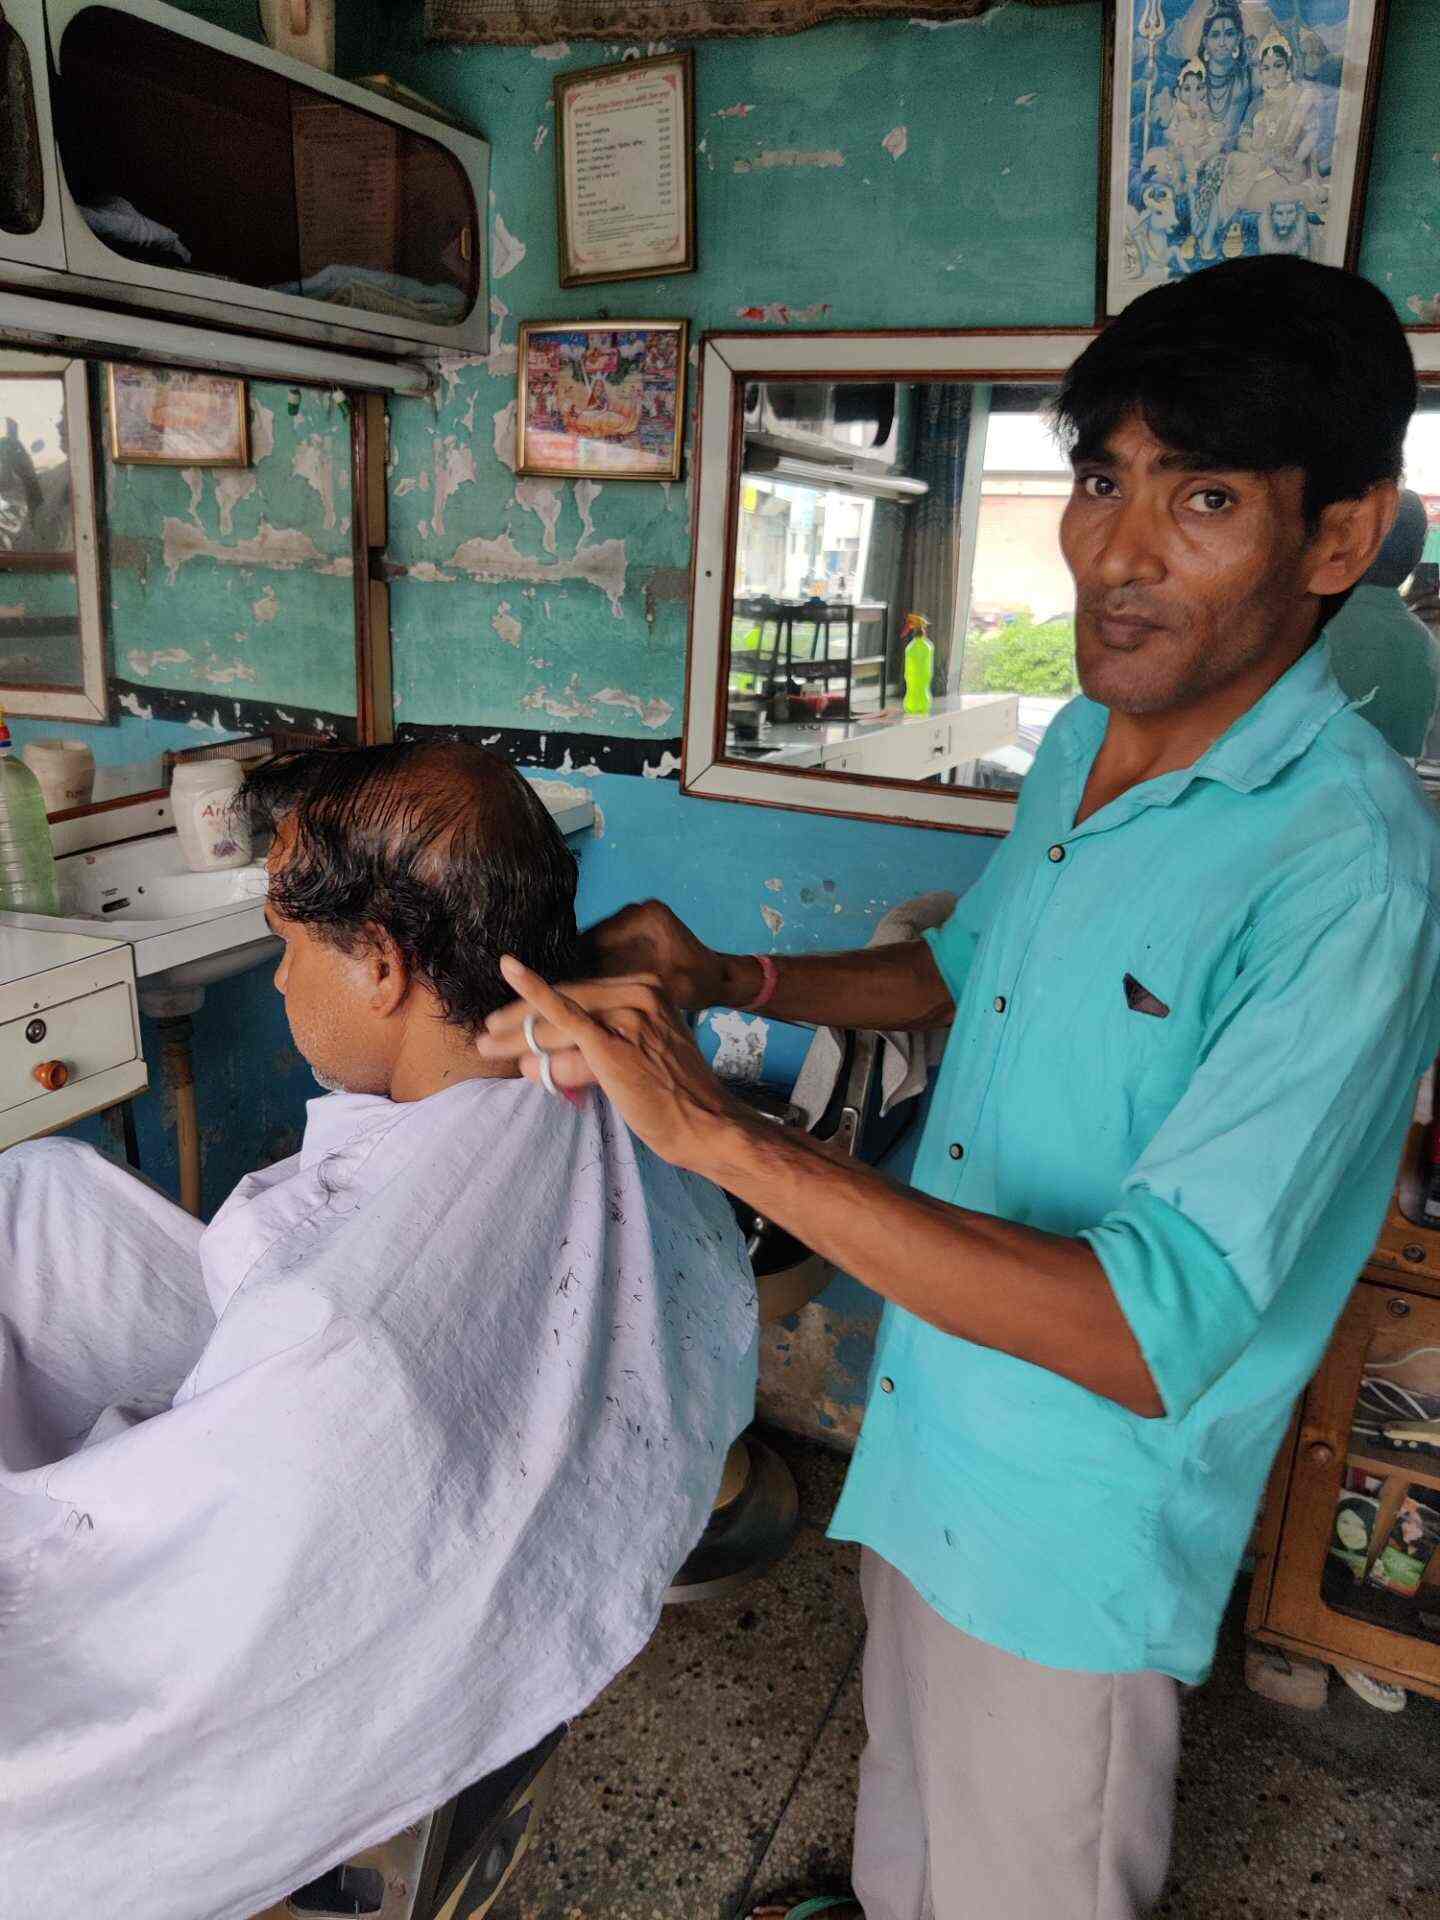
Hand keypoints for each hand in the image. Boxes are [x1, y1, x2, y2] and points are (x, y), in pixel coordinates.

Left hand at [477, 900, 749, 1086]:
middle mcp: (638, 993)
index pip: (582, 993)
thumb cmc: (674, 1099)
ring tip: (487, 1047)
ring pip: (556, 1017)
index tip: (515, 1020)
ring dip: (515, 1034)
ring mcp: (625, 1014)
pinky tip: (510, 970)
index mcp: (648, 990)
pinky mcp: (611, 1040)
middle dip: (521, 1019)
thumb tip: (536, 1059)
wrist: (704, 1124)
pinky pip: (564, 1014)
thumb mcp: (639, 1058)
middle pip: (566, 999)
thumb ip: (594, 1049)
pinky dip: (534, 992)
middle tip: (487, 1033)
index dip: (545, 1006)